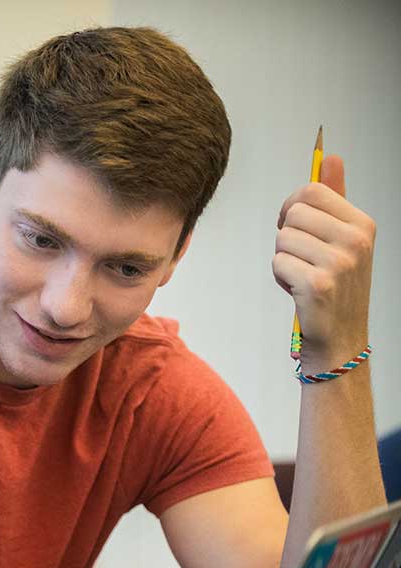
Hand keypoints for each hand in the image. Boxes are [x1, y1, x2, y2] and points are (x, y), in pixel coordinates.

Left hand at [274, 155, 375, 369]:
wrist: (340, 336)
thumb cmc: (335, 284)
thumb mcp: (341, 237)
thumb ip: (335, 197)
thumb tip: (332, 157)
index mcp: (362, 223)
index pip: (311, 190)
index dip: (292, 207)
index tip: (296, 225)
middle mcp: (356, 240)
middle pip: (292, 213)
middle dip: (286, 236)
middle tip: (303, 258)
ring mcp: (339, 262)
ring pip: (282, 239)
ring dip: (283, 259)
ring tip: (303, 274)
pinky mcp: (319, 285)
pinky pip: (277, 263)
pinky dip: (280, 277)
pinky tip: (298, 290)